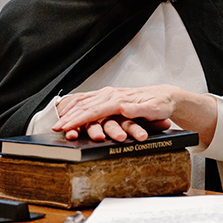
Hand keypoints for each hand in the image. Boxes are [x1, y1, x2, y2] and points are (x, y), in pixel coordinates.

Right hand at [53, 86, 179, 135]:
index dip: (78, 119)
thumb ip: (138, 109)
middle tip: (56, 128)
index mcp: (120, 99)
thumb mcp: (154, 109)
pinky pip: (90, 100)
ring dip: (71, 112)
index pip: (95, 110)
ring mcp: (111, 95)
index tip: (66, 126)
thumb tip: (123, 108)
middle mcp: (113, 95)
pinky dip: (77, 106)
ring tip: (58, 123)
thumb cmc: (161, 104)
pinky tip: (68, 112)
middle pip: (86, 106)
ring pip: (86, 102)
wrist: (166, 96)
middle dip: (70, 117)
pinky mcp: (111, 97)